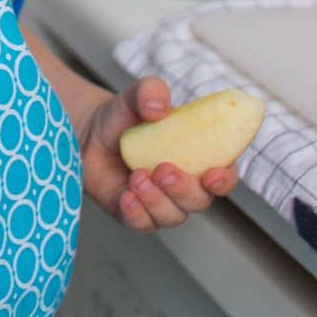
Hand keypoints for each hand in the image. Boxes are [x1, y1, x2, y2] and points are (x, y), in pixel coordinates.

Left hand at [78, 77, 237, 232]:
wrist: (91, 134)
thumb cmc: (125, 116)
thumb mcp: (136, 95)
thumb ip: (150, 91)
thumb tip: (158, 106)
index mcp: (198, 158)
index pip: (224, 176)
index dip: (224, 180)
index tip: (214, 175)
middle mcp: (185, 185)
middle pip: (199, 201)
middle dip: (183, 189)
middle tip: (163, 169)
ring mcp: (161, 203)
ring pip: (172, 216)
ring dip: (156, 200)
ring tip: (136, 176)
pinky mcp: (136, 215)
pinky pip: (143, 225)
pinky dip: (136, 213)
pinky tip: (126, 196)